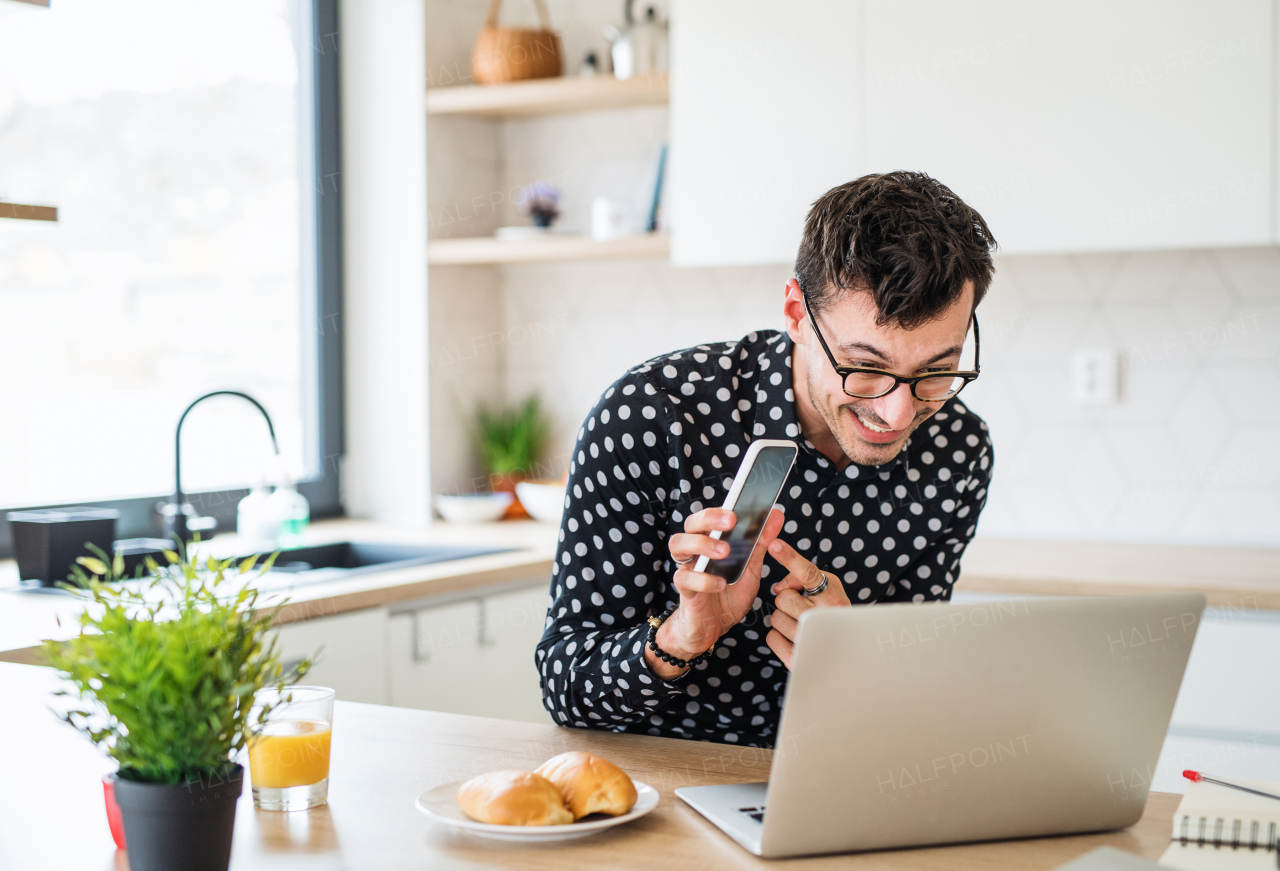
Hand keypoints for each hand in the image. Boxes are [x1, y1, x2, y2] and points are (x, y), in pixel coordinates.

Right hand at [646, 507, 785, 679]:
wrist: (713, 628)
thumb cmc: (728, 594)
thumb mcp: (751, 568)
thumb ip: (761, 543)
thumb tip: (777, 515)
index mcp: (709, 541)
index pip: (708, 516)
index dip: (720, 508)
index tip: (739, 507)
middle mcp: (694, 551)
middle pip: (690, 524)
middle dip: (709, 519)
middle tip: (731, 522)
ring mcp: (687, 569)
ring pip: (678, 544)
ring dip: (702, 544)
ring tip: (724, 551)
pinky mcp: (684, 590)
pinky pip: (685, 579)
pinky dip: (703, 580)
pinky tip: (720, 584)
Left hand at [764, 537, 850, 668]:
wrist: (851, 653)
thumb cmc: (835, 612)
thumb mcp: (830, 587)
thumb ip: (804, 576)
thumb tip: (779, 587)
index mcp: (833, 598)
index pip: (808, 574)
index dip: (790, 558)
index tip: (774, 544)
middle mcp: (823, 619)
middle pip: (783, 598)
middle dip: (789, 600)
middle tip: (803, 607)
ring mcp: (810, 641)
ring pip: (775, 618)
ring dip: (784, 619)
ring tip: (802, 624)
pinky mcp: (797, 659)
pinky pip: (771, 638)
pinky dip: (778, 636)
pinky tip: (794, 637)